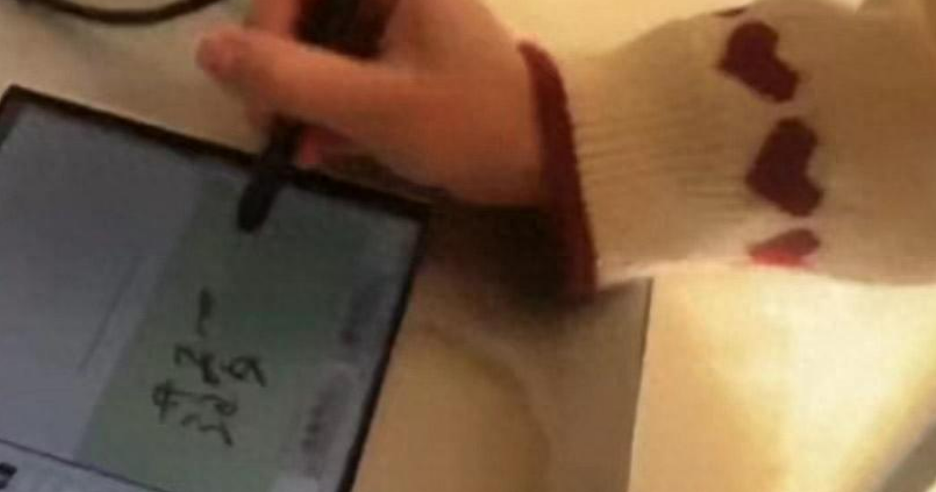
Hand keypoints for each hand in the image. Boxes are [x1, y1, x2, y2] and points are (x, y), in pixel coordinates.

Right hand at [197, 0, 543, 204]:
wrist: (554, 158)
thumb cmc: (470, 122)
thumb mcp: (372, 105)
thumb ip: (287, 78)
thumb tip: (206, 50)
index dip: (266, 24)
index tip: (260, 85)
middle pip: (306, 13)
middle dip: (282, 71)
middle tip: (271, 127)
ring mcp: (403, 28)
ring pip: (325, 49)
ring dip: (303, 99)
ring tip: (295, 150)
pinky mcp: (411, 65)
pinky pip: (353, 75)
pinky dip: (333, 111)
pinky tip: (322, 152)